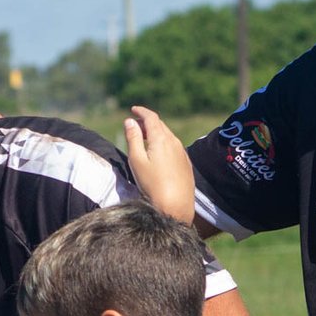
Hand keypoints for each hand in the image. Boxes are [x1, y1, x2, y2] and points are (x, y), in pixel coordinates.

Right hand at [124, 105, 195, 223]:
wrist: (175, 206)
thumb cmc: (152, 185)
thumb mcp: (137, 161)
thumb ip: (133, 139)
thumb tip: (129, 121)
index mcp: (160, 139)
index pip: (151, 117)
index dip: (141, 111)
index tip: (133, 109)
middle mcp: (174, 142)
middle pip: (160, 125)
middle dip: (147, 121)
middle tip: (136, 124)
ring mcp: (182, 152)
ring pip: (168, 135)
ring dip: (156, 132)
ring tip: (145, 138)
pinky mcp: (185, 163)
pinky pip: (174, 146)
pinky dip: (163, 142)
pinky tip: (158, 152)